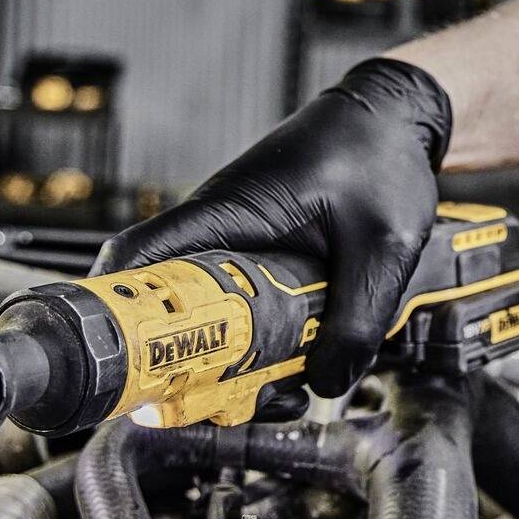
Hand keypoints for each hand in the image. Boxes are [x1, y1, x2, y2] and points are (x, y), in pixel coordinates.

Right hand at [93, 57, 451, 398]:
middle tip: (226, 401)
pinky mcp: (262, 255)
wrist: (397, 118)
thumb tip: (325, 384)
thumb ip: (358, 320)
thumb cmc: (380, 157)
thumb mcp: (383, 247)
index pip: (139, 256)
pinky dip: (260, 340)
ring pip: (211, 313)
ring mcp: (239, 243)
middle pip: (171, 304)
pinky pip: (244, 305)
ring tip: (275, 392)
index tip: (133, 363)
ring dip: (233, 358)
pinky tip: (294, 366)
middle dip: (190, 361)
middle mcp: (220, 228)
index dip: (121, 310)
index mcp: (228, 212)